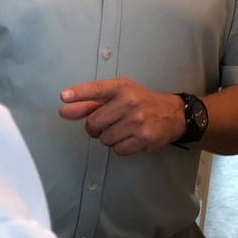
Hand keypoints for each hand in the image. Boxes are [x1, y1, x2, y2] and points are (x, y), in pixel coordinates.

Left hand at [59, 78, 184, 155]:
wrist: (173, 114)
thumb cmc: (141, 102)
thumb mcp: (118, 96)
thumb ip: (90, 104)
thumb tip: (64, 111)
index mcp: (122, 88)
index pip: (96, 89)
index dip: (79, 93)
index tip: (64, 96)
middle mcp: (129, 102)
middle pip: (93, 123)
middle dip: (94, 127)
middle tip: (106, 124)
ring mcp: (137, 121)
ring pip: (104, 139)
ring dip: (108, 138)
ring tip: (123, 129)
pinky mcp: (143, 138)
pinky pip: (117, 150)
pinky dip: (119, 147)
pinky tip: (130, 138)